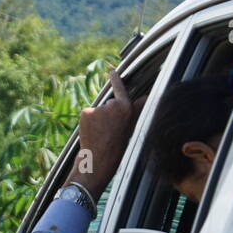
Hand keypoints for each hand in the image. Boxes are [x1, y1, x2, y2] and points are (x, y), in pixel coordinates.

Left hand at [66, 70, 144, 198]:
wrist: (98, 160)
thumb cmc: (117, 148)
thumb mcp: (130, 128)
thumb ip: (136, 110)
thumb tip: (146, 97)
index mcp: (126, 108)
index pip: (120, 89)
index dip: (116, 79)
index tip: (113, 72)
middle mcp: (112, 105)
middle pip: (108, 104)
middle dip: (107, 114)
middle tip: (107, 131)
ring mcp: (98, 108)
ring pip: (97, 110)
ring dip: (97, 119)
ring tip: (100, 134)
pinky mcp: (86, 112)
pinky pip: (87, 114)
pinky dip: (87, 122)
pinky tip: (91, 133)